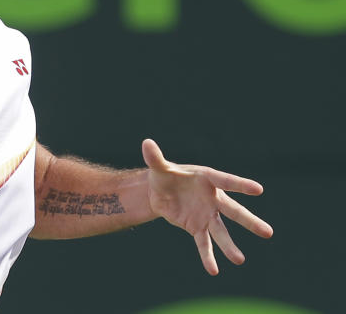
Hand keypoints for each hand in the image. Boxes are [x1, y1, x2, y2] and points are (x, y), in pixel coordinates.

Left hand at [143, 138, 273, 274]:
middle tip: (268, 233)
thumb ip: (155, 158)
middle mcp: (213, 198)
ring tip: (239, 260)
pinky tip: (213, 270)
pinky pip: (204, 243)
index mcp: (207, 179)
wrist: (160, 192)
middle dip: (249, 221)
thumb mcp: (159, 167)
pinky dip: (207, 256)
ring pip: (221, 231)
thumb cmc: (165, 174)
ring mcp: (207, 215)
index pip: (226, 181)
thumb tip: (147, 143)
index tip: (258, 189)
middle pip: (233, 211)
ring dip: (229, 245)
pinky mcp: (197, 227)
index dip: (240, 185)